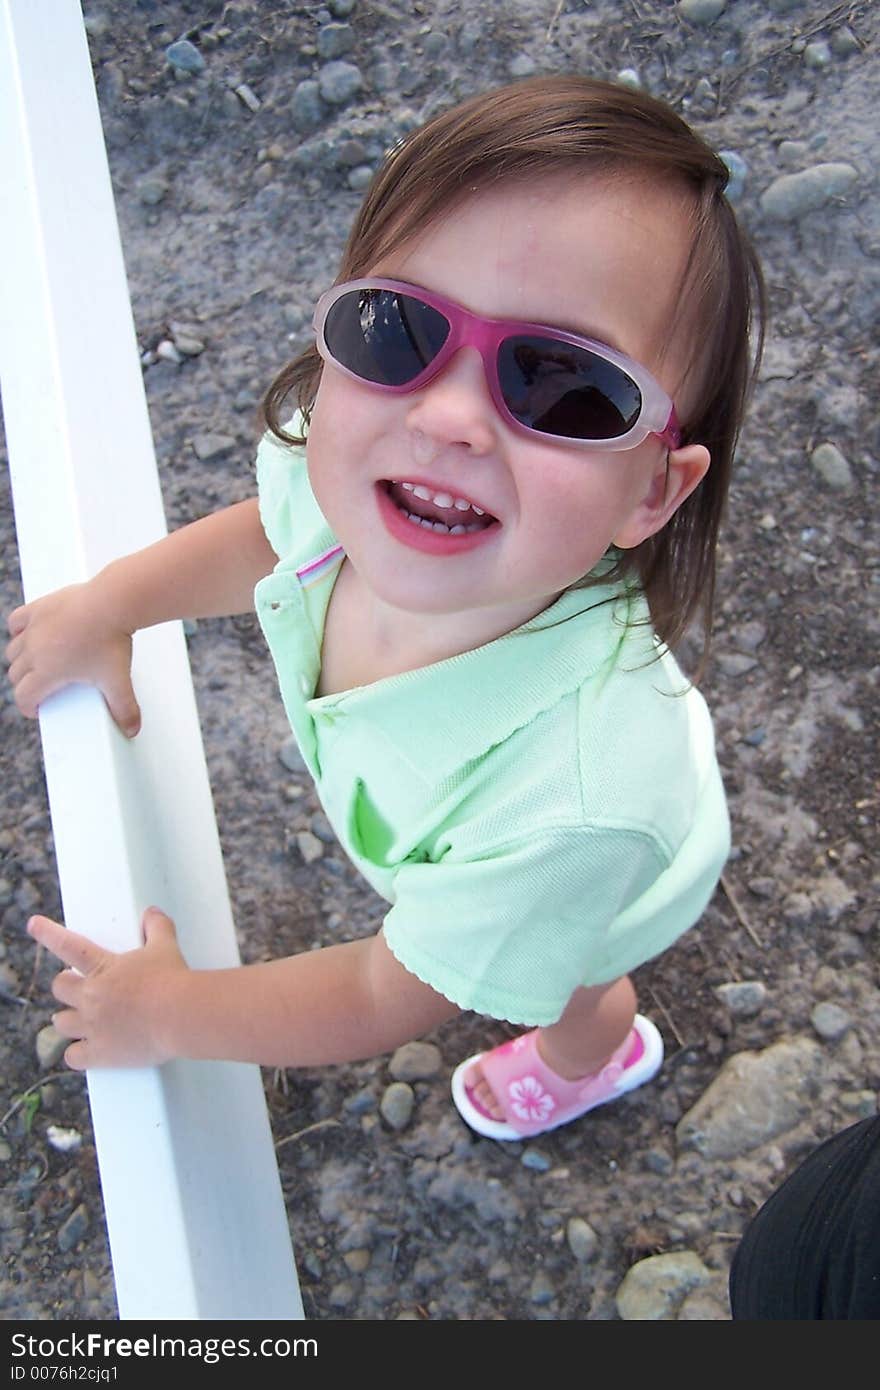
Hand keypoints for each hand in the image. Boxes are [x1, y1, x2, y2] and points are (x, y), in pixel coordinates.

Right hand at [5, 583, 140, 735]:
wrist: (113, 603)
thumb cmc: (111, 639)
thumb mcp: (118, 680)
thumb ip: (124, 708)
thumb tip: (132, 730)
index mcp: (46, 672)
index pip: (23, 697)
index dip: (29, 708)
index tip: (38, 709)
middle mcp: (33, 651)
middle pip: (17, 675)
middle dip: (27, 685)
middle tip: (43, 688)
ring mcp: (33, 628)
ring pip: (14, 650)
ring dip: (21, 661)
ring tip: (38, 664)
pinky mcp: (38, 608)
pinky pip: (16, 621)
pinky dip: (18, 630)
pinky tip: (29, 634)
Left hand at [28, 907, 186, 1068]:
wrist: (179, 1015)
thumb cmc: (171, 980)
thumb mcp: (165, 946)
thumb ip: (156, 927)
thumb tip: (152, 914)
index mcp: (103, 968)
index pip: (68, 946)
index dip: (48, 934)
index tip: (33, 925)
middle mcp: (91, 996)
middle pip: (60, 988)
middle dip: (67, 986)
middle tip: (79, 988)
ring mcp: (92, 1026)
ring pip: (61, 1023)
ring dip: (68, 1020)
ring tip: (78, 1020)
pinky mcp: (101, 1052)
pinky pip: (73, 1056)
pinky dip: (77, 1054)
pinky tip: (84, 1051)